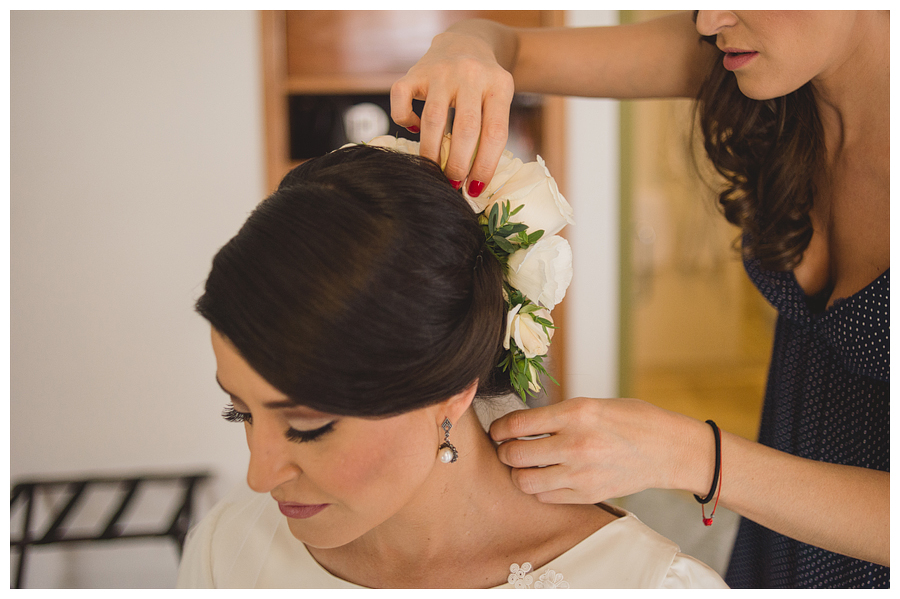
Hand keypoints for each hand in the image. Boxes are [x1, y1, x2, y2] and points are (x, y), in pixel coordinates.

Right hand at [390, 31, 514, 191]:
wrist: (468, 42)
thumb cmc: (484, 85)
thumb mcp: (498, 101)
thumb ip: (489, 132)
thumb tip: (473, 183)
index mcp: (499, 85)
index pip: (495, 132)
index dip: (485, 166)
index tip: (476, 189)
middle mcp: (470, 74)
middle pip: (466, 129)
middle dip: (458, 164)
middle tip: (453, 183)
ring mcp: (441, 71)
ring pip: (434, 119)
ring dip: (432, 152)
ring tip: (433, 170)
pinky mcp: (415, 71)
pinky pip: (401, 100)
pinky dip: (404, 119)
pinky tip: (414, 128)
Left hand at [489, 397, 712, 503]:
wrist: (668, 449)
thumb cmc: (631, 420)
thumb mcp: (592, 404)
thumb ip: (557, 415)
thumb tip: (518, 426)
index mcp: (575, 413)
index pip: (516, 424)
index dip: (499, 429)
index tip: (498, 431)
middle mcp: (575, 443)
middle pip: (514, 455)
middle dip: (504, 451)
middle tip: (508, 448)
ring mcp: (581, 473)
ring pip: (524, 481)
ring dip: (518, 473)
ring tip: (525, 465)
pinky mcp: (588, 495)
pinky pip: (545, 497)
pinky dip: (539, 488)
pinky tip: (546, 477)